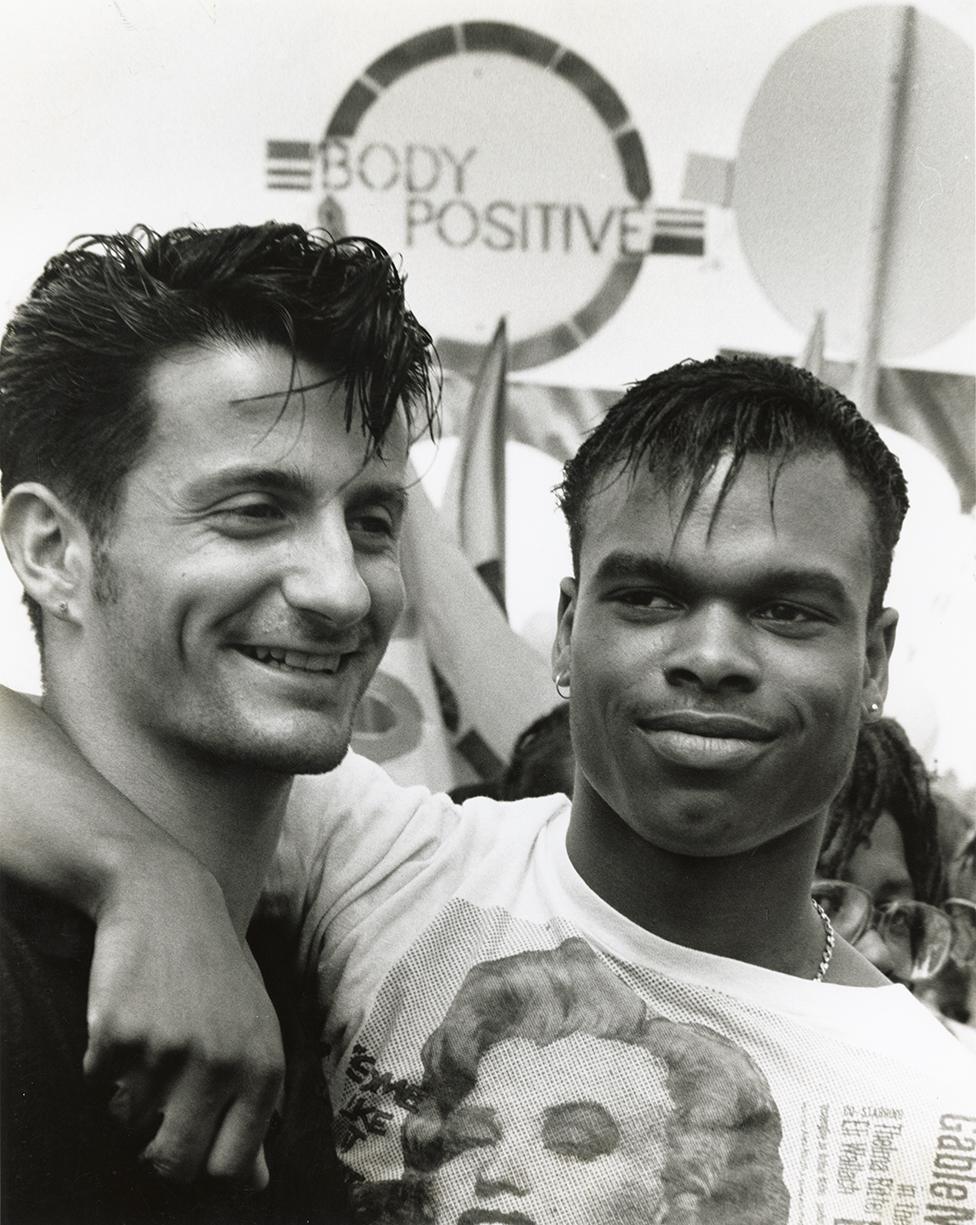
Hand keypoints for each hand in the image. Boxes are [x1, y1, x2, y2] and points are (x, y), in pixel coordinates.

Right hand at [84, 854, 284, 1185]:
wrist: (165, 898)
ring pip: (126, 1127)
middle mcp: (221, 1065)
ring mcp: (168, 1052)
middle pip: (173, 1164)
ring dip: (125, 1099)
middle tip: (153, 1112)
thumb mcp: (253, 1029)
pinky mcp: (118, 1035)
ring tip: (146, 1044)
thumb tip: (255, 1182)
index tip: (188, 1141)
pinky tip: (122, 1021)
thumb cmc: (214, 970)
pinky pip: (95, 1087)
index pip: (227, 1169)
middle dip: (154, 1150)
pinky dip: (100, 1066)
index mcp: (263, 1068)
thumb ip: (255, 1104)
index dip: (201, 1164)